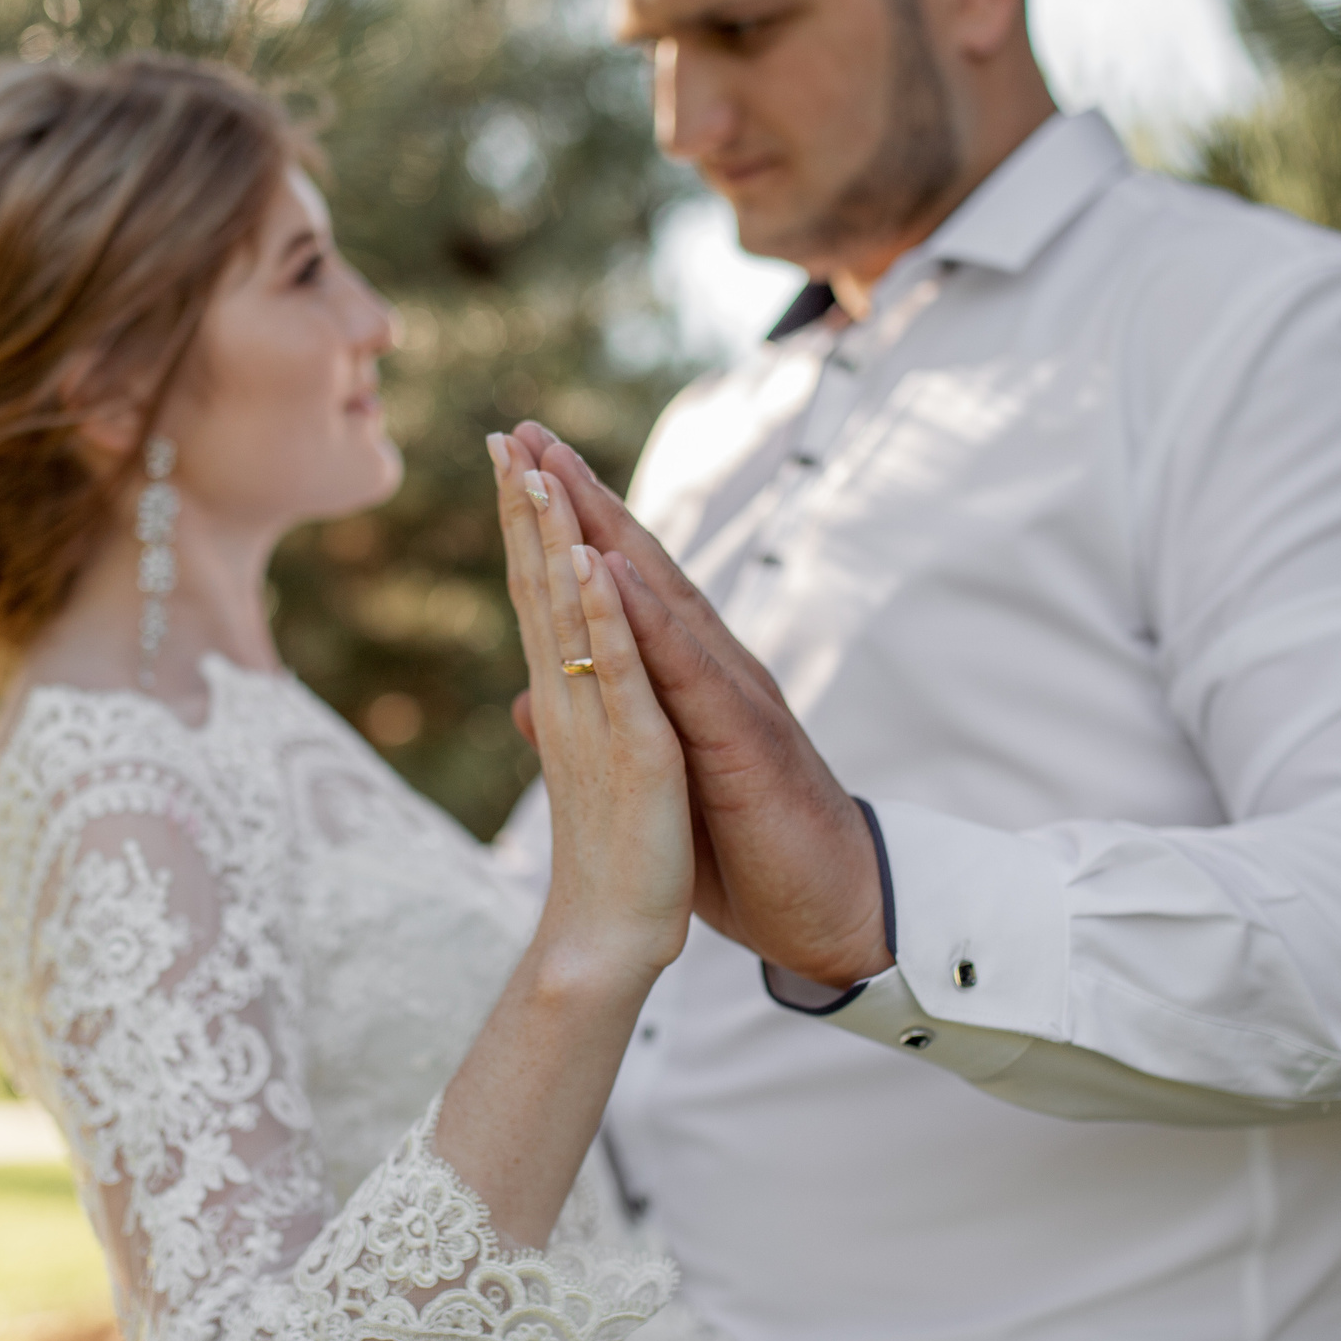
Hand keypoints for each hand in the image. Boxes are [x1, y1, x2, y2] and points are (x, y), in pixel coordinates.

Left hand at [509, 422, 891, 989]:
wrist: (826, 909)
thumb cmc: (746, 848)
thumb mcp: (656, 779)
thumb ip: (603, 728)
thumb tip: (532, 701)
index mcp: (686, 678)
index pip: (619, 586)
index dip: (567, 527)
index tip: (514, 470)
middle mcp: (712, 667)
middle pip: (638, 565)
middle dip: (581, 496)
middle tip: (524, 431)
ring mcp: (732, 694)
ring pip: (662, 596)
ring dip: (608, 530)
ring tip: (557, 470)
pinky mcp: (745, 737)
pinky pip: (691, 670)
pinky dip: (651, 619)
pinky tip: (612, 572)